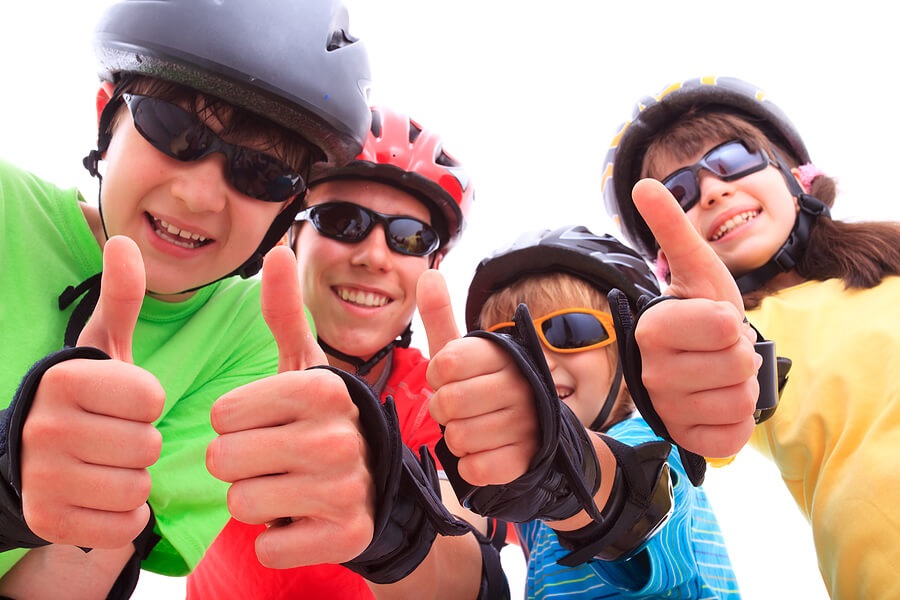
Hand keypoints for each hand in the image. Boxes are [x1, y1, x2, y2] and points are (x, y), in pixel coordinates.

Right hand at [22, 236, 163, 547]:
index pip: (150, 398)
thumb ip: (122, 299)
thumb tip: (125, 240)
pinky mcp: (47, 521)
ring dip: (134, 480)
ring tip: (107, 465)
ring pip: (137, 487)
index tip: (123, 403)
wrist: (32, 457)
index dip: (147, 404)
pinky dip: (125, 515)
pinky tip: (101, 496)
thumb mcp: (104, 348)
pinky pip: (124, 524)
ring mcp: (41, 478)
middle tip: (115, 438)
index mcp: (64, 380)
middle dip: (142, 444)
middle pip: (146, 445)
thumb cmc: (86, 399)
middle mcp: (43, 427)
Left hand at [206, 245, 373, 568]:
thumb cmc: (323, 421)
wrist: (376, 486)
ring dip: (257, 501)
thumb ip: (284, 312)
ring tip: (289, 487)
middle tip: (275, 461)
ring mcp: (347, 488)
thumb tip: (275, 250)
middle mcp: (340, 436)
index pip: (224, 414)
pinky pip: (268, 545)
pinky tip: (304, 519)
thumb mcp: (307, 368)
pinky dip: (277, 538)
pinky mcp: (347, 536)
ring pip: (242, 504)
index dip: (235, 425)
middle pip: (226, 461)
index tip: (268, 425)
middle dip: (240, 465)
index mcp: (324, 389)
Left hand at [417, 269, 538, 485]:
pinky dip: (471, 465)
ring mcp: (527, 423)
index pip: (445, 363)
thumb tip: (428, 272)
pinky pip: (476, 468)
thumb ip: (441, 315)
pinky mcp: (525, 460)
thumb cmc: (484, 386)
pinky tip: (485, 452)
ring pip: (458, 438)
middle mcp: (520, 384)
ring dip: (456, 439)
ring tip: (474, 428)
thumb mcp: (462, 352)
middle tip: (459, 409)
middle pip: (447, 403)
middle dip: (442, 411)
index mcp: (503, 353)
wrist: (533, 432)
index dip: (436, 377)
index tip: (448, 379)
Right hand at [632, 179, 760, 456]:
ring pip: (740, 401)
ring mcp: (667, 410)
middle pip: (737, 366)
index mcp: (651, 329)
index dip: (732, 322)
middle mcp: (651, 373)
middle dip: (742, 355)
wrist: (698, 361)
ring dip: (742, 386)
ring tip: (719, 374)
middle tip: (721, 349)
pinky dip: (737, 420)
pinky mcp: (685, 439)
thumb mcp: (695, 268)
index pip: (724, 326)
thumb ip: (671, 228)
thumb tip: (642, 184)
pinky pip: (732, 435)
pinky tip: (717, 404)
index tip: (715, 322)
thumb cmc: (701, 311)